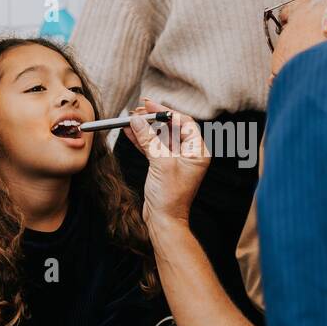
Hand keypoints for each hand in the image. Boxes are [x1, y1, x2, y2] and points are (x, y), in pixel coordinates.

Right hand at [125, 97, 210, 227]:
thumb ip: (149, 140)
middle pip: (171, 128)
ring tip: (130, 119)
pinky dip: (140, 139)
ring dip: (144, 128)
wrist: (164, 220)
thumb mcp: (160, 163)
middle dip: (153, 119)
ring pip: (159, 137)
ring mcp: (175, 160)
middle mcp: (188, 154)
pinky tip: (129, 131)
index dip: (166, 112)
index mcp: (197, 152)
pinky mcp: (162, 166)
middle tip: (138, 111)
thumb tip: (137, 120)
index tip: (150, 105)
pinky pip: (151, 147)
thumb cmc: (170, 197)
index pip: (184, 123)